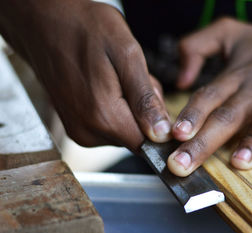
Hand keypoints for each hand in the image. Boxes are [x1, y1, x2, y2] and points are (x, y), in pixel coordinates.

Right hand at [0, 0, 170, 150]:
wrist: (44, 23)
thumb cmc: (85, 29)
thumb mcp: (127, 55)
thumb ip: (145, 99)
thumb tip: (161, 134)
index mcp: (104, 118)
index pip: (149, 144)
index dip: (160, 124)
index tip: (153, 98)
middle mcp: (89, 132)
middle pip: (137, 136)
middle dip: (143, 111)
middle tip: (131, 79)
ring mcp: (79, 131)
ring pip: (124, 131)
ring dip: (130, 109)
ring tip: (116, 78)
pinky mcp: (75, 126)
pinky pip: (108, 126)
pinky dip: (116, 109)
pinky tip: (106, 85)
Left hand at [168, 17, 251, 175]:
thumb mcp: (229, 33)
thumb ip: (197, 46)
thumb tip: (181, 80)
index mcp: (235, 76)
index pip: (207, 97)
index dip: (190, 115)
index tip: (173, 136)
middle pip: (228, 115)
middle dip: (204, 142)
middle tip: (183, 164)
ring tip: (239, 161)